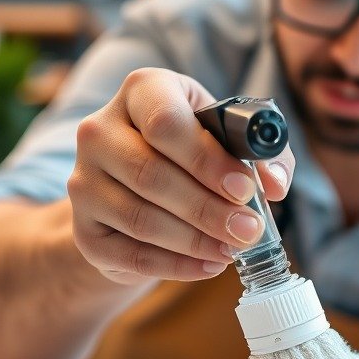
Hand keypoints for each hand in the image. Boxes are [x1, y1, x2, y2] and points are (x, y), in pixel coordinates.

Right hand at [68, 68, 293, 284]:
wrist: (137, 187)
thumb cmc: (193, 153)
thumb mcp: (229, 138)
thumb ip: (261, 155)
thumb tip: (274, 185)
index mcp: (142, 92)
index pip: (165, 122)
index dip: (207, 160)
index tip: (244, 190)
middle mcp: (99, 131)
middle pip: (151, 174)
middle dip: (208, 209)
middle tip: (248, 230)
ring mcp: (83, 182)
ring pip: (141, 218)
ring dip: (195, 240)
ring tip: (233, 250)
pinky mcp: (84, 230)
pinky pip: (131, 254)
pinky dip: (175, 265)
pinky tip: (208, 266)